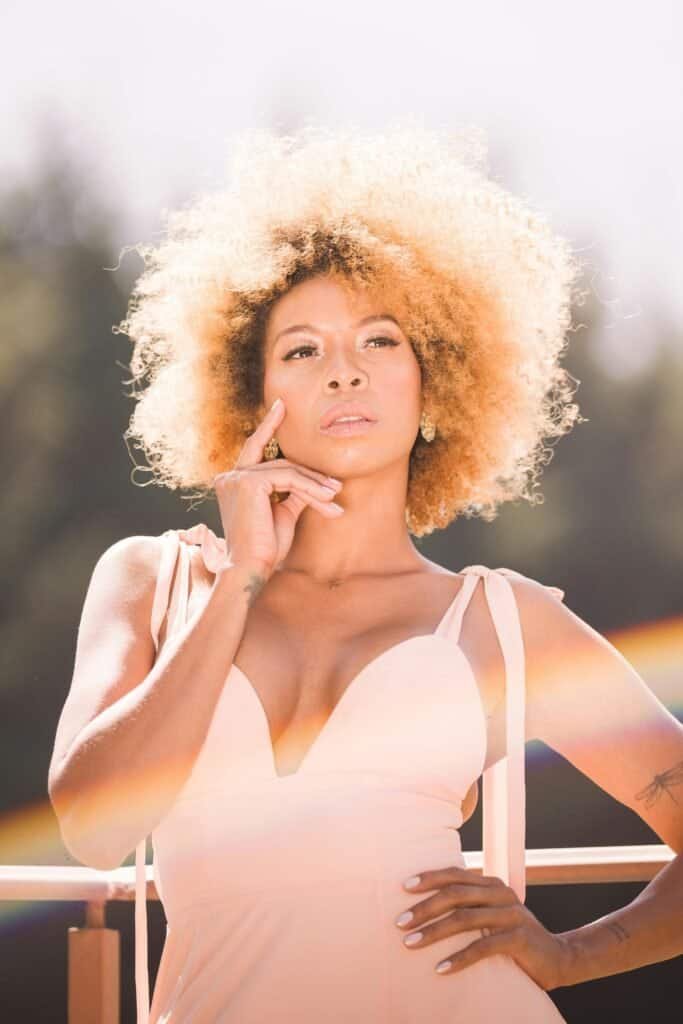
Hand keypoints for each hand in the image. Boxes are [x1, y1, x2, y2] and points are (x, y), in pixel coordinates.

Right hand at [212, 397, 343, 577]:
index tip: (282, 406)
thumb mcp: (283, 514)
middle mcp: (230, 477)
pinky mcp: (248, 482)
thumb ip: (293, 493)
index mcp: (233, 482)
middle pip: (280, 464)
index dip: (269, 426)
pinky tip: (327, 500)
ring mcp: (236, 478)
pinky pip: (289, 479)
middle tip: (337, 487)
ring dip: (316, 485)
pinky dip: (311, 488)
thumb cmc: (265, 548)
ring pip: (288, 471)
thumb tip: (313, 482)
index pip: (255, 448)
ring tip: (336, 498)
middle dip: (310, 476)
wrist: (252, 569)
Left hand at [394, 865, 571, 990]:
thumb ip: (469, 907)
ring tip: (410, 944)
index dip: (429, 878)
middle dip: (424, 908)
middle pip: (455, 894)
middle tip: (399, 922)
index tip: (403, 887)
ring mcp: (511, 914)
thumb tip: (424, 907)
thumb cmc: (513, 938)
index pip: (455, 874)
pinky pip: (482, 947)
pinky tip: (440, 969)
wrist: (557, 958)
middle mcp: (501, 893)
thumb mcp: (491, 917)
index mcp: (491, 884)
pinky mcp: (519, 938)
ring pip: (464, 919)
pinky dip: (458, 958)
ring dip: (433, 932)